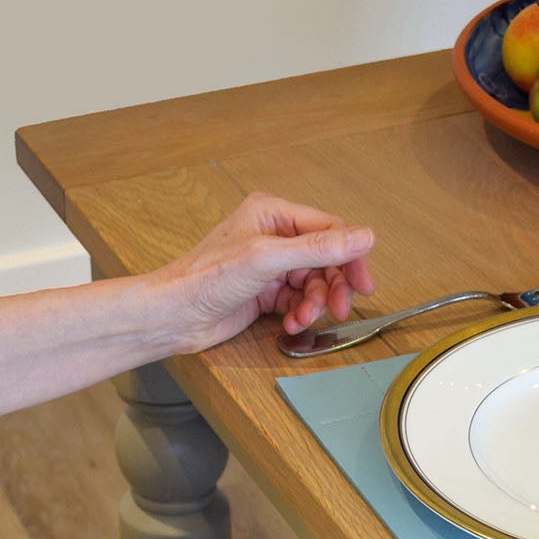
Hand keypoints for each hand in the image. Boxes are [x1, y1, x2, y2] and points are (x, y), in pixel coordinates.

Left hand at [154, 191, 375, 350]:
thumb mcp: (267, 259)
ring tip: (304, 318)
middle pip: (323, 259)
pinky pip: (295, 301)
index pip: (328, 229)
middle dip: (333, 286)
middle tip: (340, 309)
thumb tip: (363, 237)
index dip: (350, 256)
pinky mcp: (262, 293)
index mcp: (273, 214)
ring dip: (314, 304)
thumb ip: (318, 248)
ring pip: (311, 284)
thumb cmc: (205, 279)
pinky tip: (291, 324)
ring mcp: (268, 267)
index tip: (363, 283)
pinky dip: (299, 314)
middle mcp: (272, 236)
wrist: (174, 316)